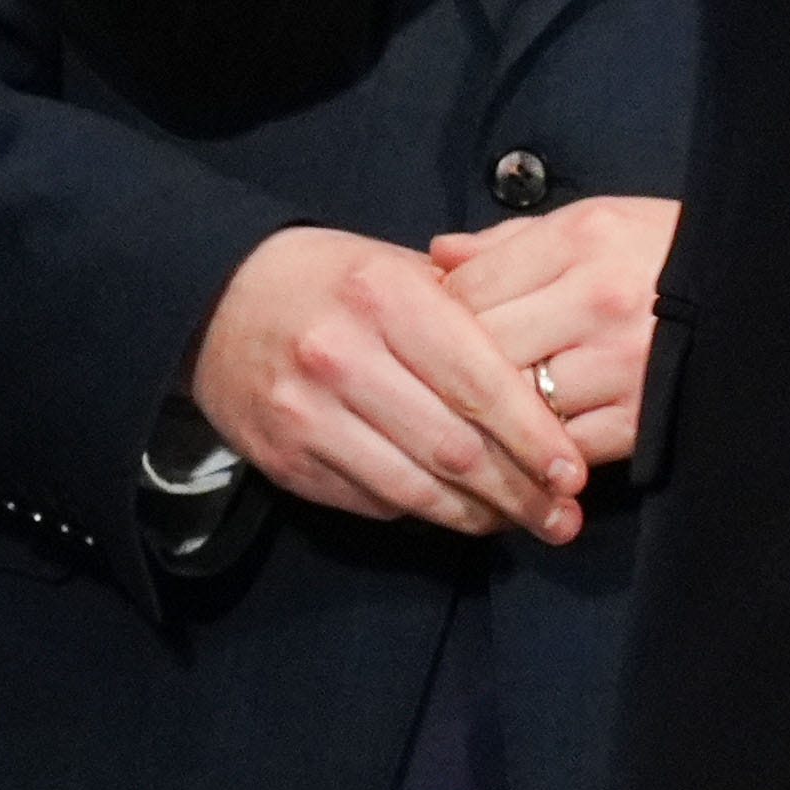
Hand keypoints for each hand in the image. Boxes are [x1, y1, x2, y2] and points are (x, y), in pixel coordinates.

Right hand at [190, 225, 591, 540]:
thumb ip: (473, 307)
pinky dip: (423, 511)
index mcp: (385, 297)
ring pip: (414, 486)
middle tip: (562, 516)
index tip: (574, 471)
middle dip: (518, 490)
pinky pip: (373, 501)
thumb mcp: (400, 266)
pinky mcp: (286, 459)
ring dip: (476, 515)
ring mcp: (307, 414)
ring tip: (521, 523)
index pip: (479, 381)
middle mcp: (342, 356)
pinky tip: (458, 512)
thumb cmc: (333, 281)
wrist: (216, 302)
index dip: (534, 435)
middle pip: (453, 445)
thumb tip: (552, 366)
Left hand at [430, 192, 679, 473]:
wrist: (760, 291)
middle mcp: (598, 299)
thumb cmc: (667, 251)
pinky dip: (535, 452)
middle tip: (440, 381)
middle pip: (483, 348)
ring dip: (491, 415)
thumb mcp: (596, 220)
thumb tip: (438, 257)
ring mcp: (622, 364)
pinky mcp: (642, 418)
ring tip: (477, 416)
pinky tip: (525, 445)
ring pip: (516, 402)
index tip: (438, 326)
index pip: (471, 286)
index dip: (441, 313)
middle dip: (454, 368)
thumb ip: (511, 241)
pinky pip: (561, 446)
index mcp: (583, 239)